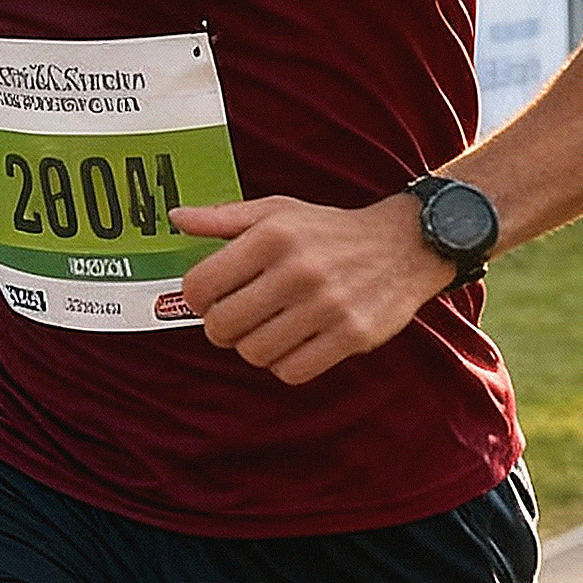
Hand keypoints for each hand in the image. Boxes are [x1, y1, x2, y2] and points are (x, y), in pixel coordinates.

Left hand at [169, 191, 444, 387]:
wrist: (405, 245)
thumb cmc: (331, 230)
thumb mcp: (278, 211)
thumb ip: (224, 218)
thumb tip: (177, 218)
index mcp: (273, 236)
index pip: (201, 286)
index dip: (196, 299)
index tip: (208, 299)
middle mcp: (299, 269)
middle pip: (223, 326)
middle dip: (221, 328)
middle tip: (236, 320)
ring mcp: (327, 305)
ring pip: (255, 353)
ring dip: (254, 347)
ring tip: (268, 330)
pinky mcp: (352, 335)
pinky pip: (292, 371)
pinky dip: (286, 364)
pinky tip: (294, 344)